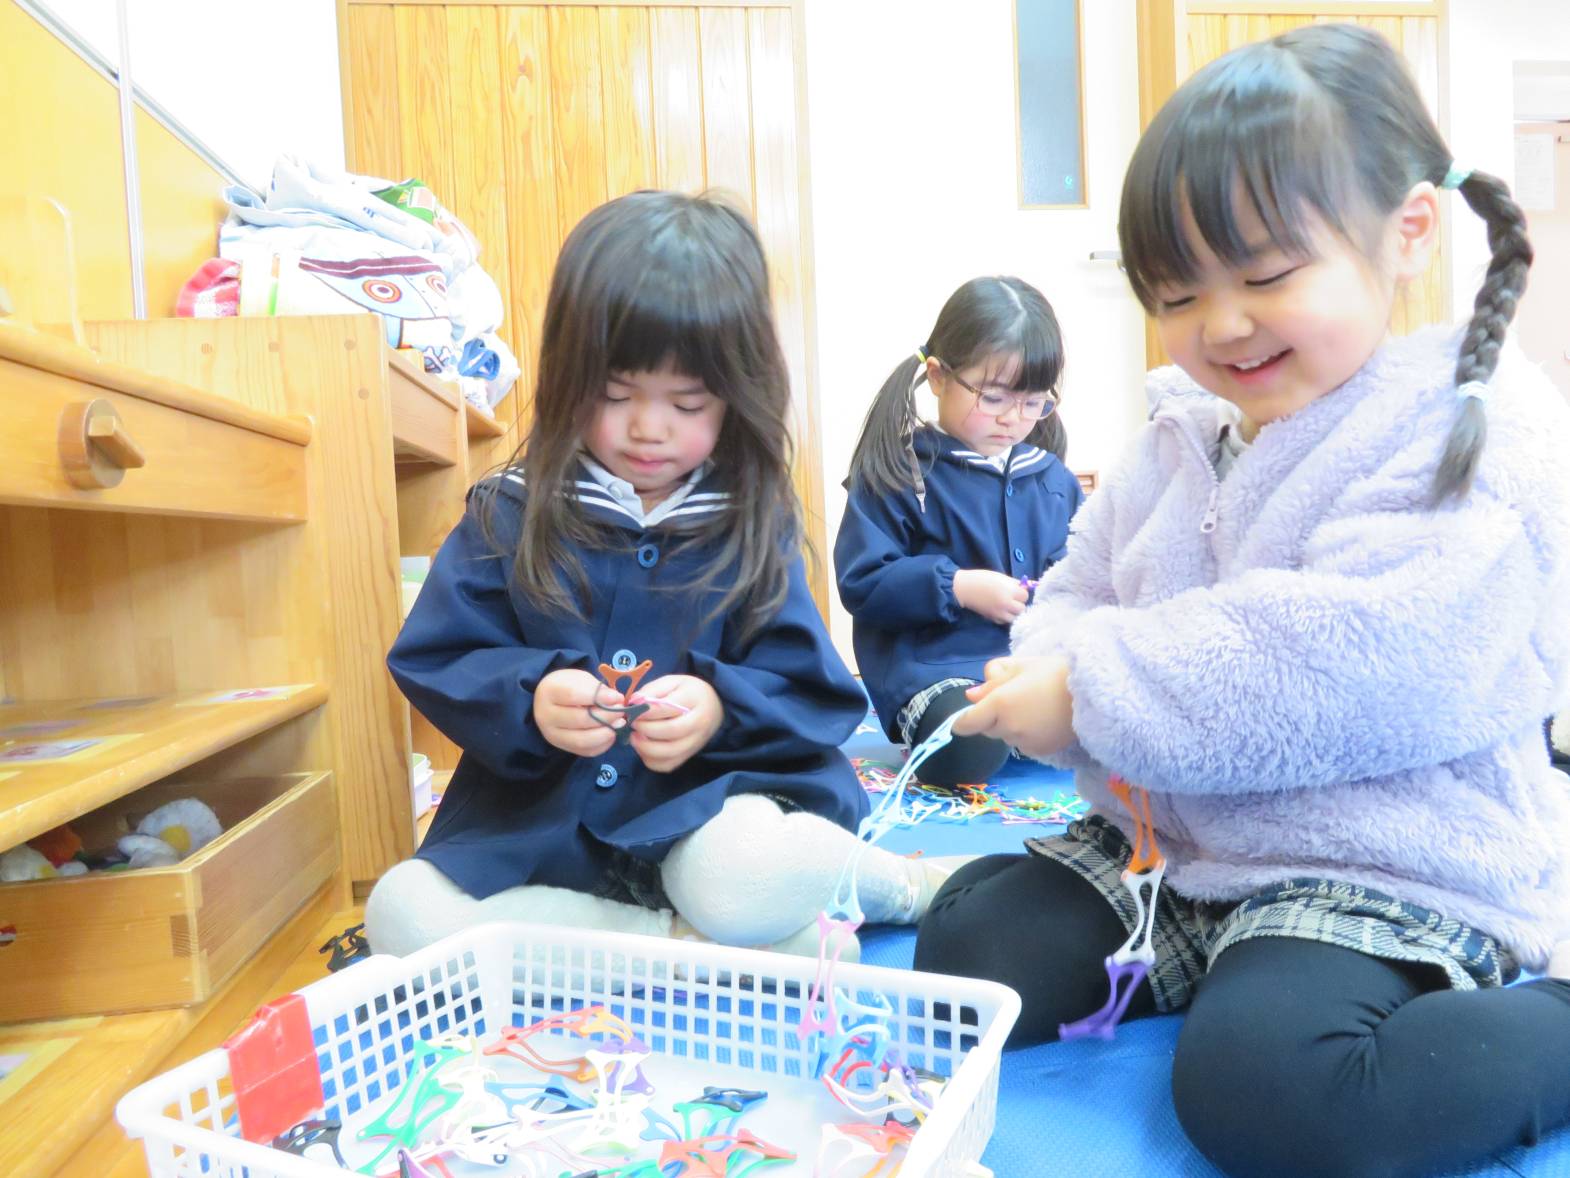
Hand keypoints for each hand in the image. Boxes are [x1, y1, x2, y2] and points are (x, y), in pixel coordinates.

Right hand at [533, 668, 623, 756]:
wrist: (553, 702)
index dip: (599, 697)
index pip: (573, 695)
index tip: (617, 697)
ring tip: (619, 723)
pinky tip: (611, 733)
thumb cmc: (570, 686)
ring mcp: (552, 734)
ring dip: (606, 732)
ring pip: (582, 740)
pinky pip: (586, 751)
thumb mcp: (582, 679)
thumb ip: (597, 689)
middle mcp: (545, 715)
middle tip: (621, 711)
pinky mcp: (563, 747)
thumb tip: (617, 702)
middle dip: (607, 716)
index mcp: (549, 691)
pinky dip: (603, 744)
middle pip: (580, 719)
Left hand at [628, 675, 724, 773]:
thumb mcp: (673, 682)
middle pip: (670, 731)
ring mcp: (695, 743)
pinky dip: (651, 760)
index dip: (647, 710)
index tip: (633, 709)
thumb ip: (653, 690)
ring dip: (645, 747)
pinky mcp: (688, 755)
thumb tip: (634, 701)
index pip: (669, 707)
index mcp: (695, 699)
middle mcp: (699, 723)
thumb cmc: (689, 693)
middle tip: (633, 722)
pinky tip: (644, 747)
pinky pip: (667, 765)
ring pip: (668, 752)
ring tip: (635, 736)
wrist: (714, 708)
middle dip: (645, 728)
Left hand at [951, 655, 1074, 759]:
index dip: (962, 721)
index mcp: (1000, 703)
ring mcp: (1024, 742)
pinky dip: (1026, 736)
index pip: (968, 722)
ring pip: (1006, 736)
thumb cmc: (1055, 671)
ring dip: (1010, 726)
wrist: (1093, 692)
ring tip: (1033, 708)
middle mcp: (1008, 726)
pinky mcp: (1039, 751)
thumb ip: (992, 681)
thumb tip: (970, 696)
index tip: (962, 719)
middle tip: (1014, 699)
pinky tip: (1043, 722)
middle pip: (987, 728)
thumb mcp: (1020, 666)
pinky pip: (1022, 745)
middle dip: (992, 717)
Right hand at [953, 569, 1029, 624]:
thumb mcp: (1000, 577)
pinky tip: (1000, 611)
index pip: (1025, 596)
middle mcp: (1006, 604)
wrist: (964, 588)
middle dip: (1019, 603)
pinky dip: (1004, 617)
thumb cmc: (981, 579)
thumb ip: (1014, 583)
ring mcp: (999, 613)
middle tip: (1012, 599)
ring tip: (1007, 606)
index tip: (1016, 590)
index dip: (1021, 593)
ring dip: (1013, 612)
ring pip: (1015, 617)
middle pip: (1021, 608)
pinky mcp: (992, 618)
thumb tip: (1026, 587)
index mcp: (1009, 591)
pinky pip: (1004, 621)